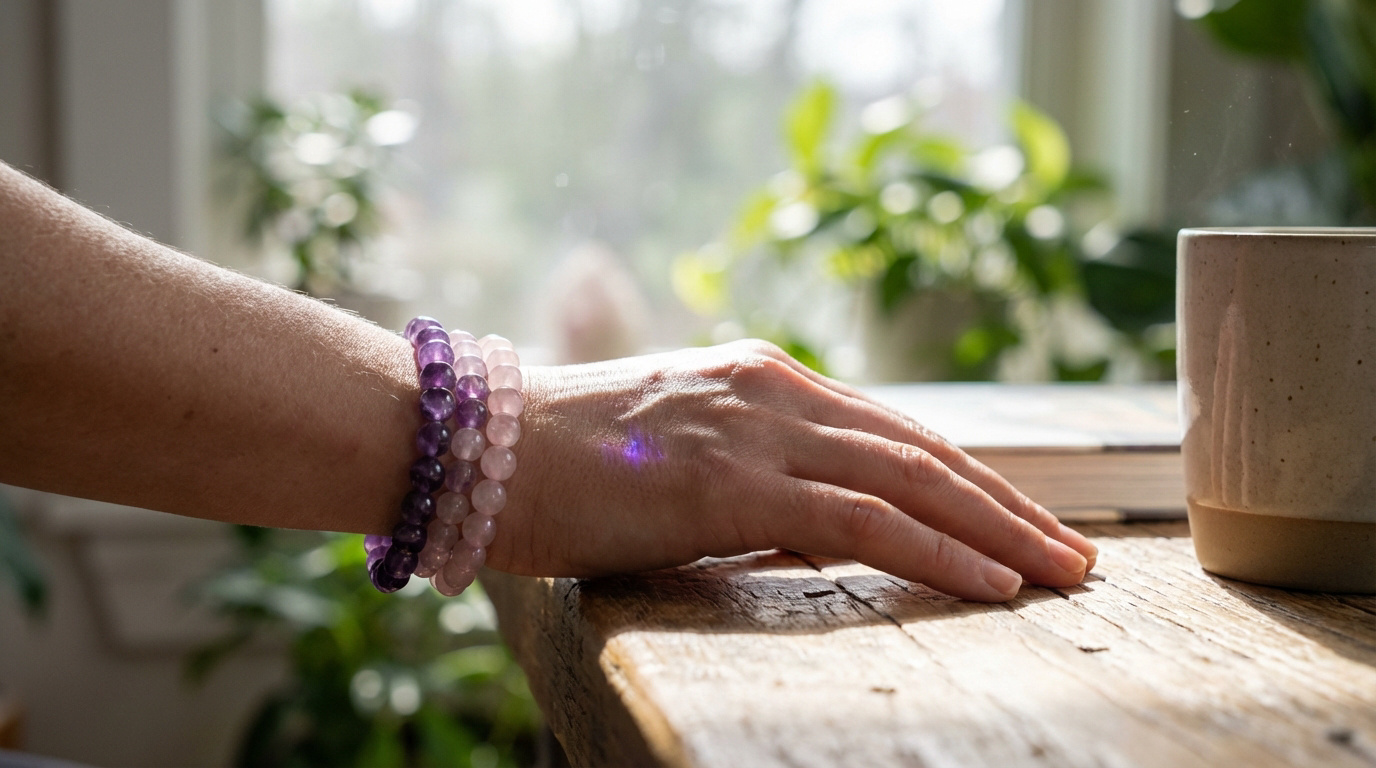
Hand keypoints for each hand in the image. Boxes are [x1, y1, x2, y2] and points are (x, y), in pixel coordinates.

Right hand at [491, 340, 1095, 601]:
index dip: (966, 478)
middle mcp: (775, 390)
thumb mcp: (676, 452)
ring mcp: (758, 429)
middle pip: (922, 451)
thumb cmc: (561, 460)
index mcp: (763, 379)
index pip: (892, 431)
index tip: (1017, 519)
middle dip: (1005, 506)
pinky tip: (989, 583)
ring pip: (910, 480)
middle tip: (1072, 551)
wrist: (478, 446)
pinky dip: (936, 550)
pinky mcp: (735, 481)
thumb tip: (810, 525)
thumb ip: (751, 473)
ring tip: (1057, 574)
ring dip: (995, 531)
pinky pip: (862, 519)